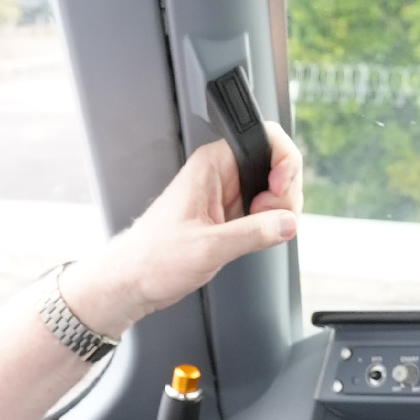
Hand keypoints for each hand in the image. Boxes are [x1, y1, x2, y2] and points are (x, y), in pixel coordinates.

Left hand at [61, 122, 302, 334]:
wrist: (132, 281)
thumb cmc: (152, 258)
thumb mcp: (208, 247)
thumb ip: (253, 233)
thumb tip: (287, 223)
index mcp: (211, 165)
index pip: (265, 139)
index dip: (283, 161)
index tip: (279, 189)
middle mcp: (220, 174)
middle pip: (276, 167)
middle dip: (284, 194)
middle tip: (267, 218)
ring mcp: (226, 195)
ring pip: (273, 192)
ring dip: (277, 213)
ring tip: (254, 233)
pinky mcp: (229, 217)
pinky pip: (263, 213)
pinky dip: (268, 226)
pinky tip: (253, 240)